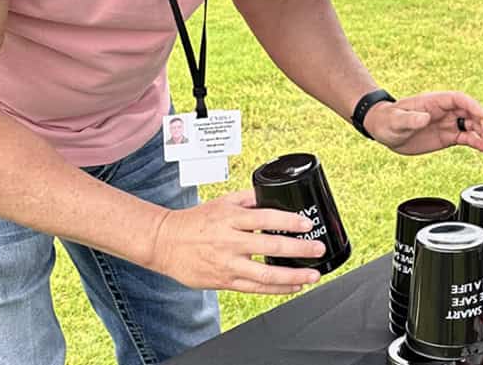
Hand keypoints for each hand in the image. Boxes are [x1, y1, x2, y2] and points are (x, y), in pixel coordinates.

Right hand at [146, 190, 325, 294]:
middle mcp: (229, 242)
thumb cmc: (194, 222)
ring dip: (293, 276)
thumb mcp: (222, 202)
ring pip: (265, 275)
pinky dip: (277, 289)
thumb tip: (275, 193)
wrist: (164, 243)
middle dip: (299, 250)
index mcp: (230, 219)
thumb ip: (249, 198)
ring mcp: (227, 264)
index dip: (289, 221)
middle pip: (270, 247)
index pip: (265, 218)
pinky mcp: (224, 282)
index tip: (307, 224)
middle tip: (317, 249)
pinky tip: (293, 286)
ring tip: (312, 275)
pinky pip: (255, 289)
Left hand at [363, 92, 482, 154]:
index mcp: (435, 101)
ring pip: (471, 125)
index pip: (459, 99)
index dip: (473, 106)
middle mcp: (445, 111)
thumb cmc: (388, 121)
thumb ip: (410, 119)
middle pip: (470, 112)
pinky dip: (476, 142)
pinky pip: (466, 138)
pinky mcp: (447, 137)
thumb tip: (424, 118)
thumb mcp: (396, 121)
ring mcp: (447, 123)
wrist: (384, 131)